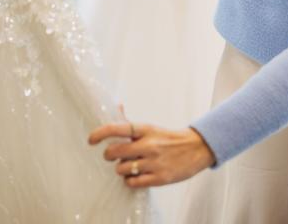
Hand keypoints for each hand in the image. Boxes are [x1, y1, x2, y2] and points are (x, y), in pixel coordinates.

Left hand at [88, 122, 215, 187]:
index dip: (100, 134)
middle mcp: (149, 145)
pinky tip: (135, 176)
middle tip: (111, 156)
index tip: (91, 140)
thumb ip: (130, 122)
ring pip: (122, 168)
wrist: (197, 148)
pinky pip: (133, 182)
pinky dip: (130, 180)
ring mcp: (154, 162)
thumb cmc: (169, 138)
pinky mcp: (160, 178)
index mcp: (145, 130)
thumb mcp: (150, 127)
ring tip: (128, 166)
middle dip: (108, 155)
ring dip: (120, 169)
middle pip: (115, 151)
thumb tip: (117, 106)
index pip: (117, 128)